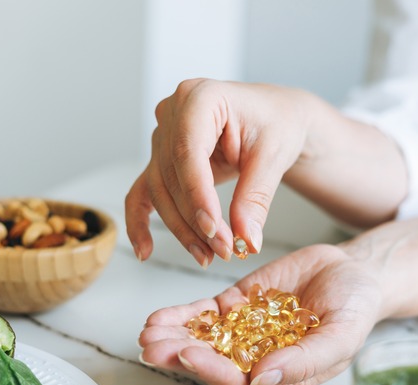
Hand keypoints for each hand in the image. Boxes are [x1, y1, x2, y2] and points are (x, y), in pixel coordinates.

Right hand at [125, 79, 314, 267]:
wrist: (276, 118)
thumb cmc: (277, 123)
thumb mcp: (274, 156)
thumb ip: (255, 197)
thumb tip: (246, 239)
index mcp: (200, 97)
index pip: (188, 152)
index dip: (197, 195)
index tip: (214, 229)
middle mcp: (172, 112)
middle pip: (172, 176)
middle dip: (195, 219)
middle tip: (224, 250)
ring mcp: (163, 135)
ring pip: (160, 191)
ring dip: (182, 228)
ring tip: (208, 255)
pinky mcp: (161, 159)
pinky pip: (143, 192)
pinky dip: (140, 221)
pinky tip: (146, 250)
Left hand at [138, 243, 381, 384]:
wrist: (353, 271)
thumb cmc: (356, 308)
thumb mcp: (341, 335)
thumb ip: (304, 360)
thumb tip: (262, 380)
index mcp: (282, 376)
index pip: (241, 383)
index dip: (213, 372)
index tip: (189, 356)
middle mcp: (258, 358)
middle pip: (213, 363)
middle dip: (180, 355)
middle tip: (153, 347)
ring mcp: (245, 331)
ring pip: (203, 339)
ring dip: (173, 337)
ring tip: (148, 332)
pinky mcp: (237, 305)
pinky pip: (205, 314)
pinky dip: (182, 315)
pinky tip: (160, 317)